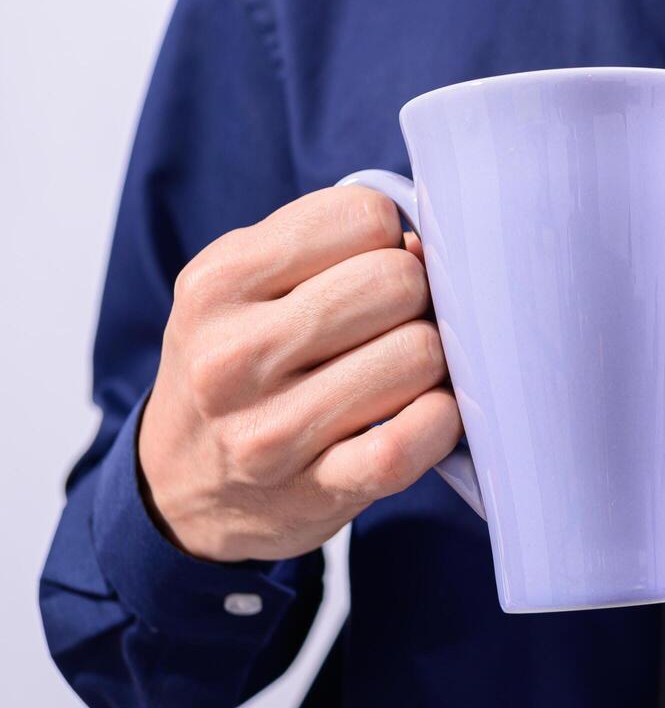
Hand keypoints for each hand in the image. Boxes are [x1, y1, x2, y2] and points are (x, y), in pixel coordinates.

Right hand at [137, 186, 462, 562]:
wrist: (180, 483)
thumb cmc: (235, 363)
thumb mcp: (240, 284)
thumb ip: (323, 244)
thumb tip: (423, 245)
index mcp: (218, 282)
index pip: (363, 217)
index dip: (388, 238)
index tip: (371, 268)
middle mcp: (233, 355)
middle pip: (399, 282)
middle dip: (415, 298)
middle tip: (392, 324)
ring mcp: (272, 430)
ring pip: (420, 353)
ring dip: (432, 362)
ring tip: (398, 373)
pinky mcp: (317, 490)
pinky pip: (414, 438)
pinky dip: (441, 420)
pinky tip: (423, 414)